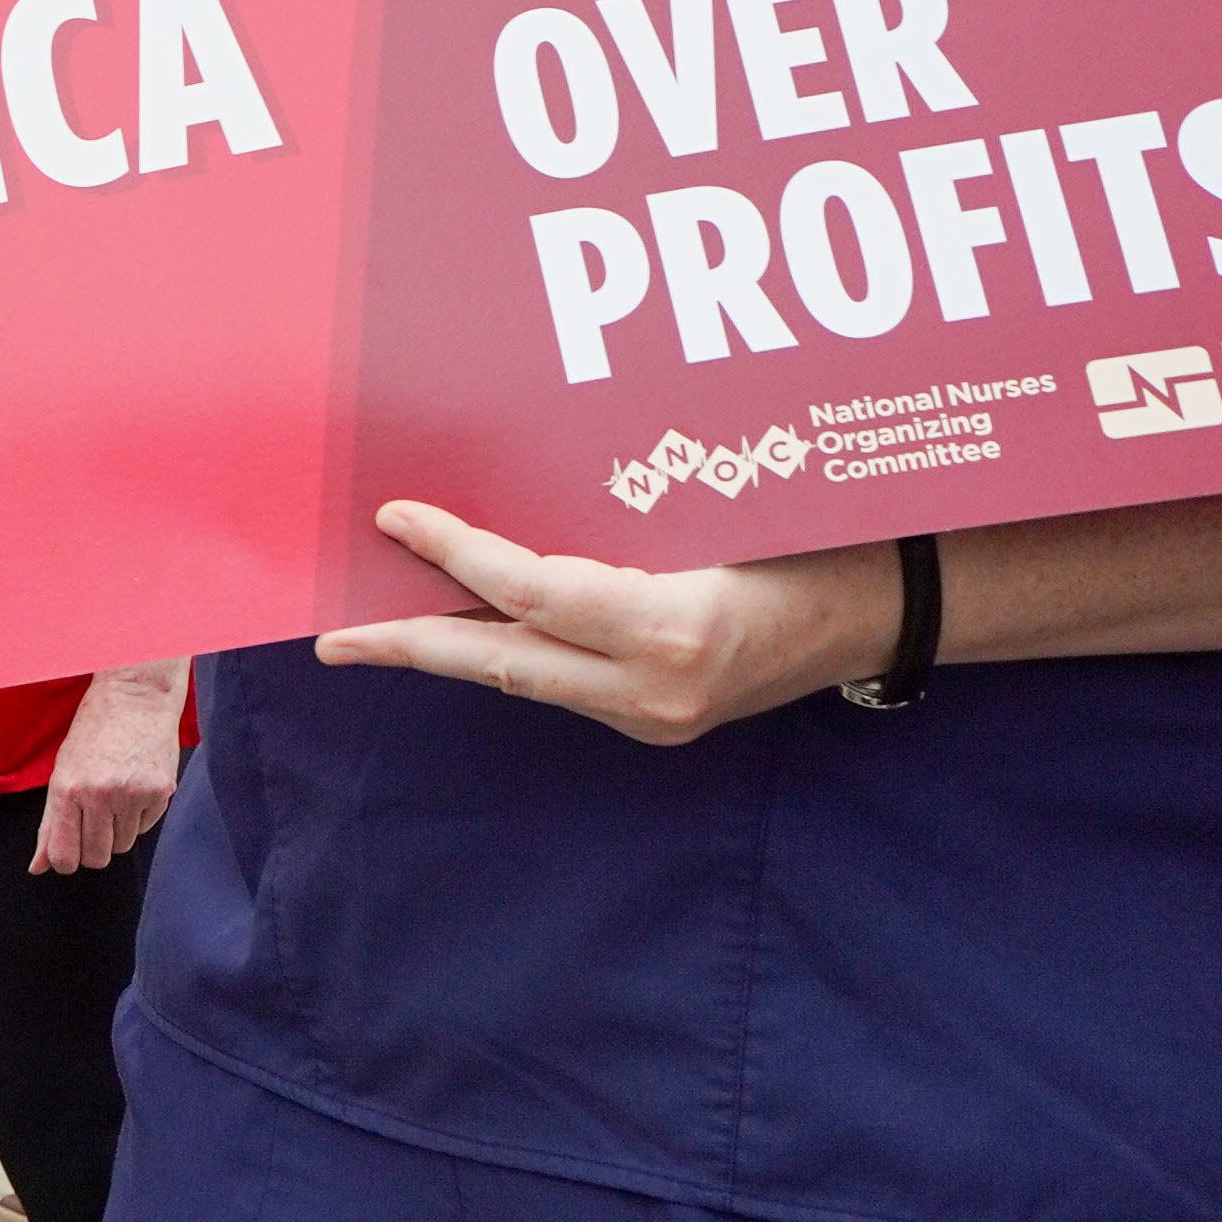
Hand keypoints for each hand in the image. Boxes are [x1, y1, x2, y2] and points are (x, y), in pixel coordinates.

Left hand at [36, 659, 186, 871]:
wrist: (135, 696)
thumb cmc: (93, 732)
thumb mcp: (62, 772)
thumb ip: (50, 823)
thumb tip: (37, 867)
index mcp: (67, 788)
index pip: (63, 854)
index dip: (64, 863)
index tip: (68, 857)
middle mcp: (99, 795)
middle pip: (96, 857)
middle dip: (92, 849)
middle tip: (93, 823)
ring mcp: (132, 794)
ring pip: (123, 846)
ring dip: (116, 832)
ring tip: (114, 798)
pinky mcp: (160, 792)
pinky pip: (145, 828)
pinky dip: (138, 817)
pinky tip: (134, 788)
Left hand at [313, 502, 903, 746]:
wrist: (890, 608)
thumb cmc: (813, 533)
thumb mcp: (716, 508)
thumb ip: (610, 519)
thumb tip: (497, 496)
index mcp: (670, 628)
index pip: (528, 593)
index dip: (454, 553)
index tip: (395, 517)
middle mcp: (656, 691)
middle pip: (502, 665)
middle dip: (410, 645)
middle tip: (331, 638)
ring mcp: (657, 718)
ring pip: (526, 680)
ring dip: (455, 650)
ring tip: (379, 628)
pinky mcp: (658, 725)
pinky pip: (562, 683)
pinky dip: (511, 653)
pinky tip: (468, 631)